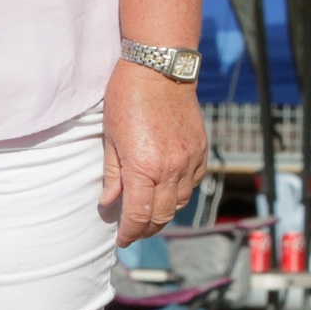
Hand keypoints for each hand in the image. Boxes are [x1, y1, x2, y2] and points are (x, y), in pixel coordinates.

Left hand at [102, 60, 208, 243]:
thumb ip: (113, 175)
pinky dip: (178, 195)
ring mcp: (189, 160)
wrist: (160, 69)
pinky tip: (166, 192)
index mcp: (144, 167)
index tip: (122, 240)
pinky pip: (192, 185)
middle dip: (145, 229)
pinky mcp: (200, 151)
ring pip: (178, 204)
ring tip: (147, 214)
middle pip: (161, 216)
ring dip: (163, 214)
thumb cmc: (127, 98)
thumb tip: (110, 204)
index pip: (139, 216)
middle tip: (132, 231)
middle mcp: (171, 168)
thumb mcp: (111, 138)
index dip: (129, 233)